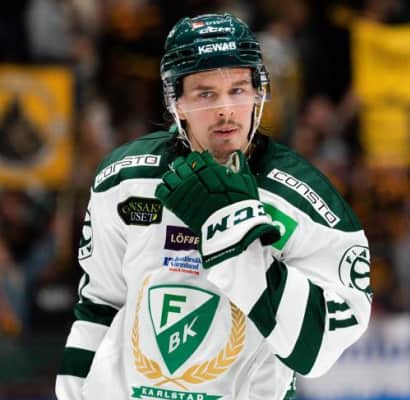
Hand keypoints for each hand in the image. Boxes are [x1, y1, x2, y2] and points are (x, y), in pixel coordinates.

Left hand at [155, 151, 278, 267]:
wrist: (232, 226)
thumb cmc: (241, 206)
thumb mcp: (246, 182)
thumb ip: (239, 166)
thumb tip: (236, 155)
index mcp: (211, 169)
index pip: (197, 157)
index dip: (197, 160)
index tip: (198, 165)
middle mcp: (196, 175)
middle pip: (182, 163)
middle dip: (183, 167)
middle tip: (185, 173)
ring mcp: (184, 188)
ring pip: (170, 175)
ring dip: (173, 177)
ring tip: (176, 182)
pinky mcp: (177, 203)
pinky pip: (162, 190)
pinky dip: (164, 189)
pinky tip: (169, 192)